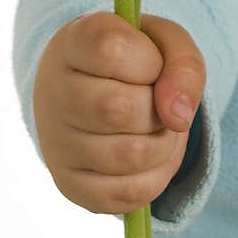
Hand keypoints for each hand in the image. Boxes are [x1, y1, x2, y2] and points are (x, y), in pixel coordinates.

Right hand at [33, 10, 206, 214]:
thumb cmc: (138, 61)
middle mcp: (53, 93)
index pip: (112, 49)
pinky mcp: (70, 185)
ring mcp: (56, 144)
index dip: (148, 60)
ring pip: (128, 156)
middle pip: (119, 109)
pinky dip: (157, 175)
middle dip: (159, 109)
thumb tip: (178, 117)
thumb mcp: (168, 44)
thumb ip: (184, 66)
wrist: (103, 90)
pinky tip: (148, 153)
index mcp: (73, 42)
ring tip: (156, 127)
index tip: (150, 62)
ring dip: (164, 143)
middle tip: (158, 101)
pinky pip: (128, 194)